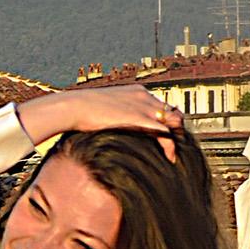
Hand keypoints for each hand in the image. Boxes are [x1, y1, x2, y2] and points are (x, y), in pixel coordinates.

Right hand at [16, 82, 181, 154]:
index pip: (161, 105)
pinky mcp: (140, 119)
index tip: (163, 135)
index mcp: (136, 91)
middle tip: (173, 146)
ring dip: (175, 139)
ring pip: (172, 122)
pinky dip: (170, 145)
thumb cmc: (82, 110)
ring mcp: (143, 107)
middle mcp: (144, 96)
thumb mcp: (105, 107)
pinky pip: (164, 132)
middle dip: (175, 129)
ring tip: (173, 154)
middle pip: (170, 113)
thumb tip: (113, 123)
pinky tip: (169, 157)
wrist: (74, 107)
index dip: (165, 121)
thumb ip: (116, 113)